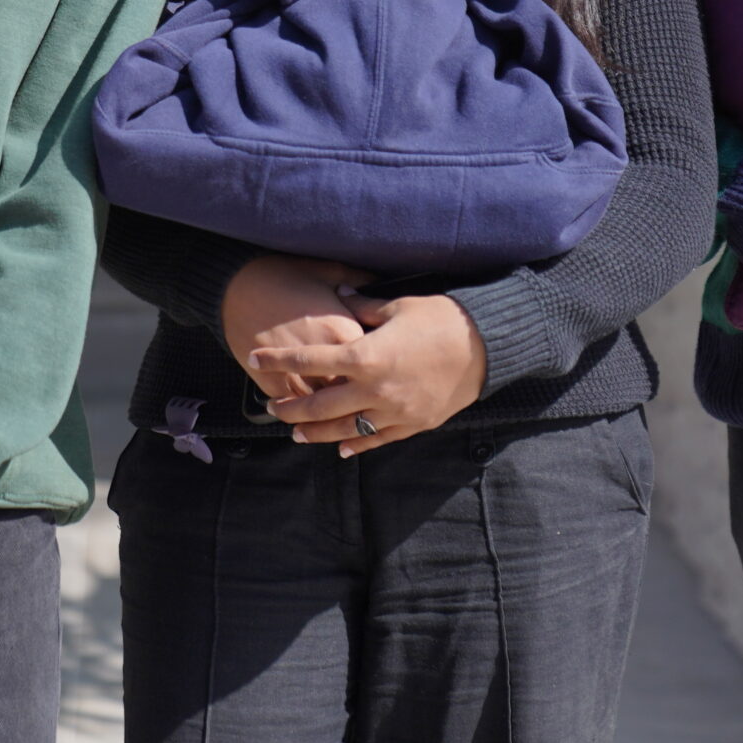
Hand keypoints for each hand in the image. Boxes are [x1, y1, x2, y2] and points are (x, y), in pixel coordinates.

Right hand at [220, 255, 371, 400]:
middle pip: (354, 390)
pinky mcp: (275, 382)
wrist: (238, 285)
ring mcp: (299, 374)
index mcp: (346, 332)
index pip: (375, 362)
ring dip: (331, 410)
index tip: (381, 364)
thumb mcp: (330, 271)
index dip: (380, 364)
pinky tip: (306, 411)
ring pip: (324, 405)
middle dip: (360, 392)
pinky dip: (301, 410)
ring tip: (337, 412)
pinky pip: (295, 405)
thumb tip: (379, 284)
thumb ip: (360, 282)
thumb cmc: (286, 275)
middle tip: (363, 393)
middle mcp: (326, 359)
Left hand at [253, 292, 488, 456]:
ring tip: (296, 432)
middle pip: (321, 404)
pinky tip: (341, 448)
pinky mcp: (413, 424)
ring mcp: (394, 411)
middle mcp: (375, 389)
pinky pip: (377, 440)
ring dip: (316, 432)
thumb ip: (362, 307)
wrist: (487, 348)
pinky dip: (356, 444)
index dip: (279, 359)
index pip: (310, 360)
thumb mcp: (397, 306)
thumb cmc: (442, 319)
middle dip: (291, 406)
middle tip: (271, 405)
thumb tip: (338, 294)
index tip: (255, 358)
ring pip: (344, 429)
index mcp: (366, 356)